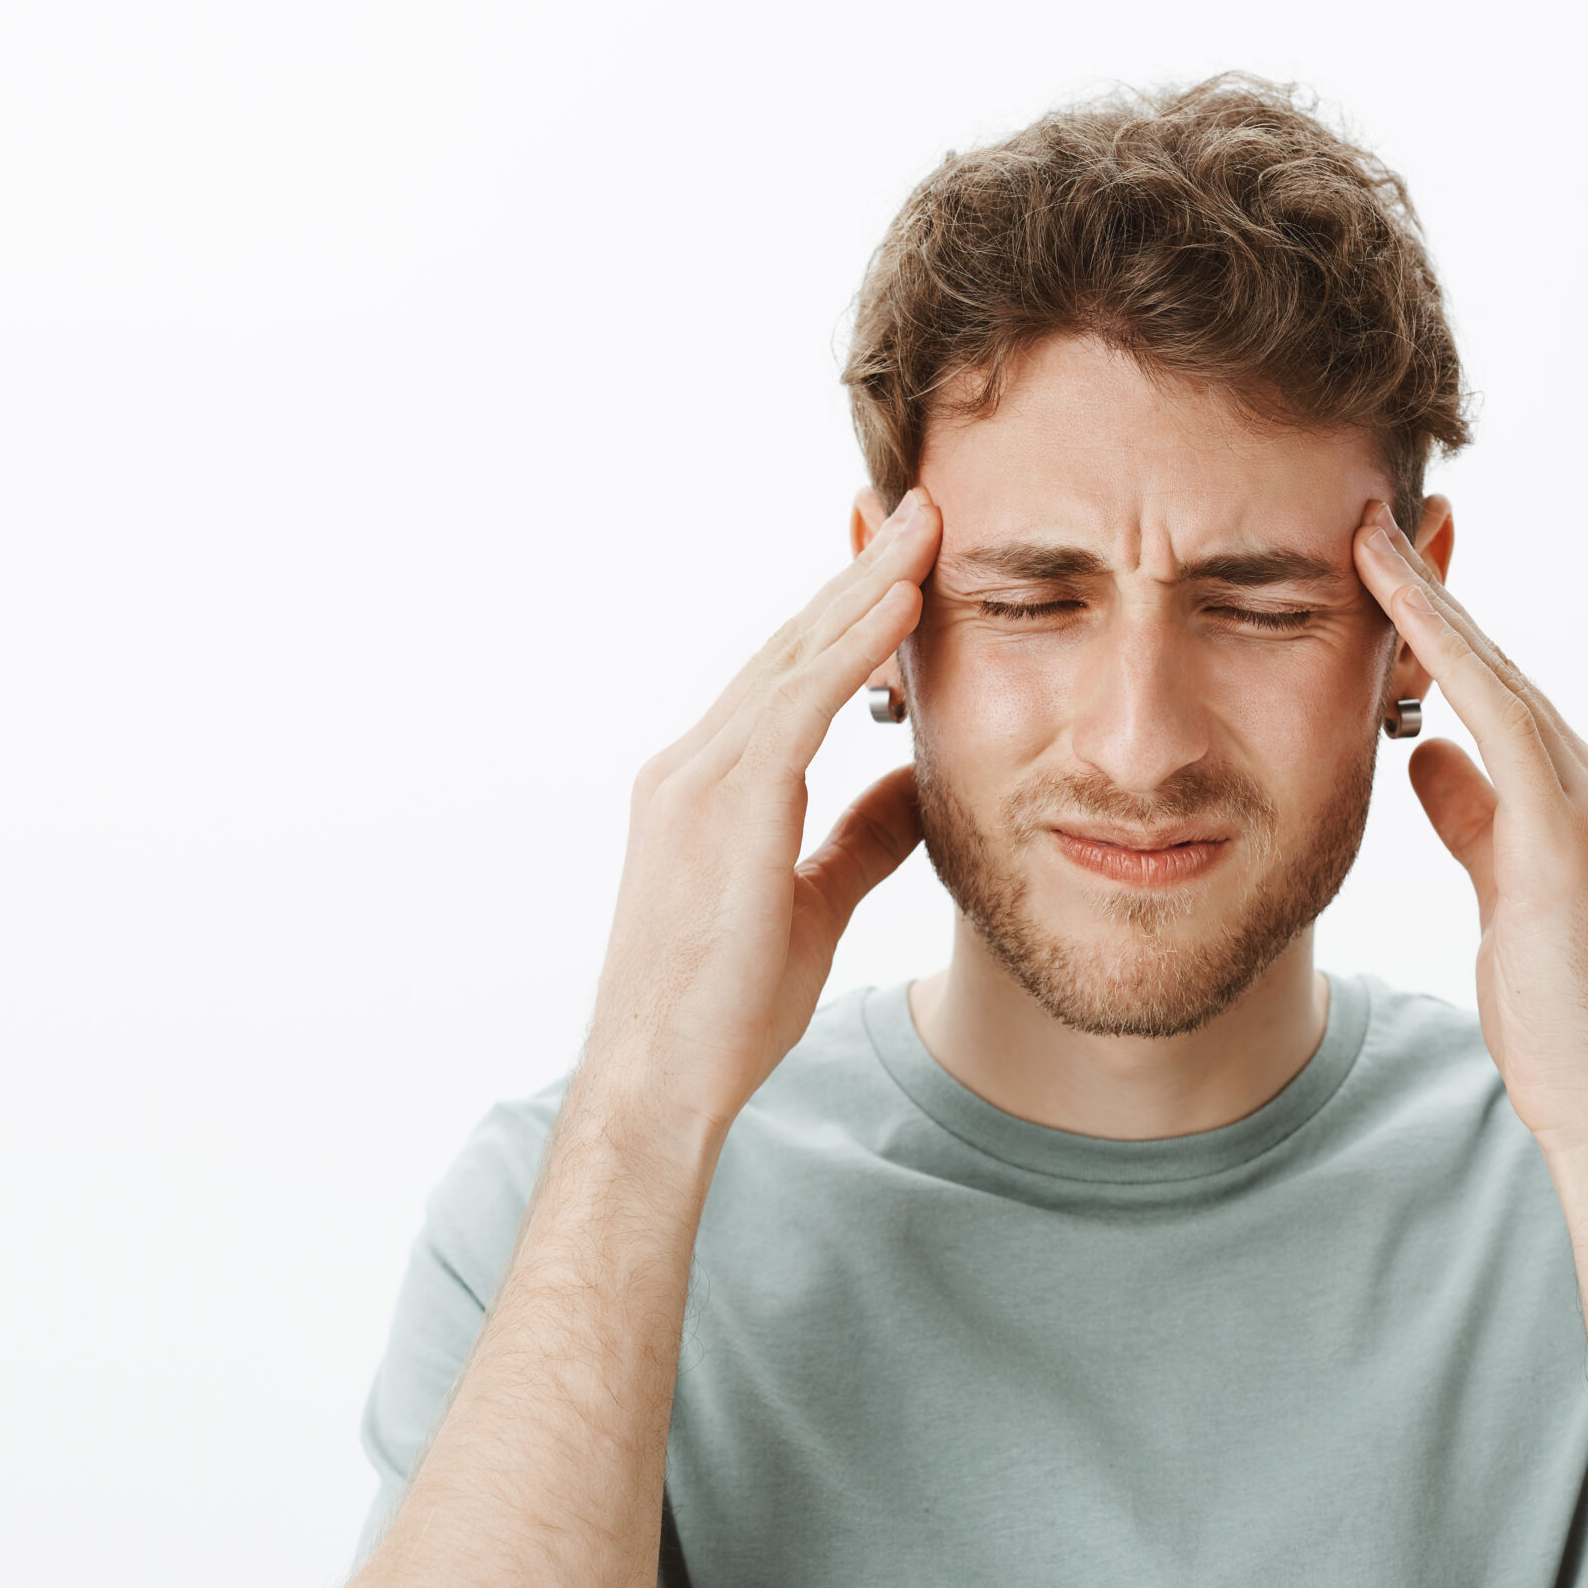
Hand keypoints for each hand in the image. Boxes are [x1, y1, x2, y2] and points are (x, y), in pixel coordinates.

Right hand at [580, 490, 940, 1143]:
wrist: (658, 1083)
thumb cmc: (723, 1011)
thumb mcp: (813, 904)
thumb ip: (859, 838)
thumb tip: (919, 786)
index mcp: (704, 786)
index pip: (786, 678)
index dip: (846, 615)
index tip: (904, 560)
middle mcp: (691, 765)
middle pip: (789, 645)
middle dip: (860, 571)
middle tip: (922, 505)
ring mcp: (697, 780)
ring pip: (795, 658)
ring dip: (868, 586)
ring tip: (930, 525)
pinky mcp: (721, 808)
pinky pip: (799, 706)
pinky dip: (852, 648)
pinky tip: (904, 603)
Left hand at [1351, 502, 1587, 1151]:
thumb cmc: (1556, 1020)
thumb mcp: (1500, 901)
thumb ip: (1474, 822)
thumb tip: (1428, 759)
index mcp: (1583, 808)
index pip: (1501, 701)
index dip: (1443, 636)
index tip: (1385, 579)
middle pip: (1502, 673)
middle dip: (1436, 599)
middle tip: (1371, 527)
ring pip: (1501, 680)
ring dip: (1434, 608)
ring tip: (1370, 542)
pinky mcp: (1570, 838)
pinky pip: (1501, 720)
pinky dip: (1450, 659)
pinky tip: (1398, 611)